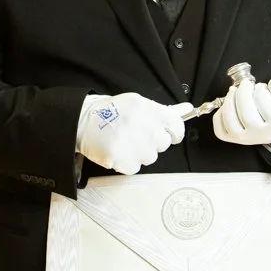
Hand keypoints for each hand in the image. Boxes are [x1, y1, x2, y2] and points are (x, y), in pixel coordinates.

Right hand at [76, 93, 191, 174]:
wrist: (83, 121)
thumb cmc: (112, 111)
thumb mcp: (139, 103)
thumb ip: (165, 110)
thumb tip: (187, 109)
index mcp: (151, 110)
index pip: (177, 127)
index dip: (173, 132)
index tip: (168, 134)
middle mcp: (146, 127)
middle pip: (163, 144)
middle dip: (153, 141)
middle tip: (137, 134)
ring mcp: (135, 145)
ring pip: (150, 157)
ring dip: (140, 153)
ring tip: (126, 141)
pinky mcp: (123, 160)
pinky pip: (135, 167)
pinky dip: (128, 163)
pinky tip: (119, 150)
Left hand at [213, 77, 270, 146]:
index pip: (264, 104)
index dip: (260, 89)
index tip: (262, 87)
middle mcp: (263, 134)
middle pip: (246, 115)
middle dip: (243, 93)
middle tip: (246, 85)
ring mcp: (247, 138)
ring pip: (231, 123)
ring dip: (229, 102)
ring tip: (234, 91)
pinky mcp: (235, 139)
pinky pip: (220, 131)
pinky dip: (219, 116)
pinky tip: (228, 106)